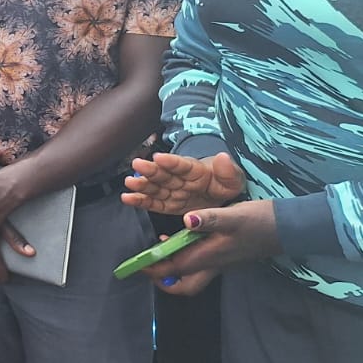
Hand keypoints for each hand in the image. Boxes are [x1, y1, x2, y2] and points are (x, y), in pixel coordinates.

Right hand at [122, 151, 245, 215]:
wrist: (223, 199)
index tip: (159, 157)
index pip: (182, 165)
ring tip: (130, 183)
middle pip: (164, 174)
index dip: (171, 162)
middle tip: (138, 165)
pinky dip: (141, 201)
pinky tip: (128, 198)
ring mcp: (173, 192)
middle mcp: (180, 179)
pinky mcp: (169, 205)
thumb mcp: (234, 179)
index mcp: (195, 170)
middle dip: (151, 170)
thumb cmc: (226, 185)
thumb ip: (228, 171)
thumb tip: (223, 157)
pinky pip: (154, 204)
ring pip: (155, 188)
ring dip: (142, 185)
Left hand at [144, 201, 279, 293]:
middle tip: (148, 265)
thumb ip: (209, 218)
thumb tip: (186, 220)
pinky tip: (182, 239)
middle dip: (164, 281)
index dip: (154, 269)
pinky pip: (201, 265)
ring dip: (174, 270)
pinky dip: (186, 259)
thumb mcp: (232, 215)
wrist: (287, 227)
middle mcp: (214, 265)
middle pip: (185, 285)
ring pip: (192, 277)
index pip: (175, 269)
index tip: (137, 263)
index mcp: (210, 257)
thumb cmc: (259, 221)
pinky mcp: (227, 257)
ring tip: (159, 251)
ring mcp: (222, 263)